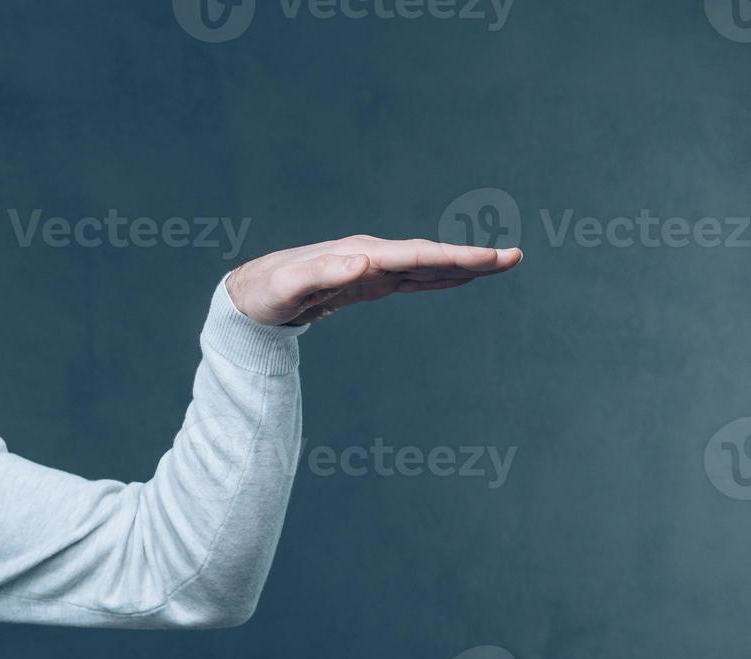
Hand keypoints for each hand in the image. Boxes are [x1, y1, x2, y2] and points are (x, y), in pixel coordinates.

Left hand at [225, 236, 523, 326]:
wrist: (251, 296)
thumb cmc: (268, 292)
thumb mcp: (291, 287)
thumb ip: (326, 273)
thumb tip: (367, 261)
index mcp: (359, 255)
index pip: (416, 255)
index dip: (454, 257)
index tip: (490, 258)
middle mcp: (370, 256)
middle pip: (429, 256)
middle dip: (471, 258)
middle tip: (515, 257)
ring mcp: (371, 268)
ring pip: (425, 266)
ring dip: (461, 265)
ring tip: (501, 264)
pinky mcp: (367, 283)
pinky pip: (410, 279)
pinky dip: (437, 278)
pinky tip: (458, 278)